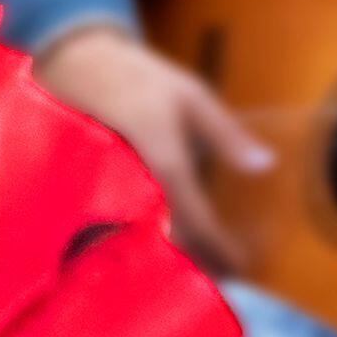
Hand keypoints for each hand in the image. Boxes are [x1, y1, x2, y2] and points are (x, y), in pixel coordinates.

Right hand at [36, 24, 274, 270]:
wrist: (72, 59)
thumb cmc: (137, 75)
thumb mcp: (190, 94)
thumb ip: (224, 134)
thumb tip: (265, 166)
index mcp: (163, 157)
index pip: (195, 216)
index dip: (218, 245)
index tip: (240, 267)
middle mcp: (133, 179)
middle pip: (166, 236)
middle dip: (195, 259)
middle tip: (220, 276)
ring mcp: (106, 187)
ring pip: (141, 234)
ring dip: (169, 252)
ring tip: (194, 266)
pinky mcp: (88, 187)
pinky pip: (118, 221)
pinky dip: (143, 236)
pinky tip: (158, 242)